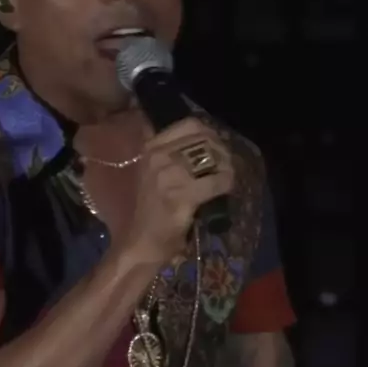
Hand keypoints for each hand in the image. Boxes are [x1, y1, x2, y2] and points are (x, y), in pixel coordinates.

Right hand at [126, 117, 233, 263]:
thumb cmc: (149, 209)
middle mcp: (158, 156)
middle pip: (204, 139)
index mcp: (151, 147)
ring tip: (227, 175)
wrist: (140, 242)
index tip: (216, 146)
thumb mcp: (153, 172)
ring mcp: (170, 175)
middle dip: (221, 149)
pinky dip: (226, 183)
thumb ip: (170, 154)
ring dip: (226, 165)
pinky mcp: (182, 195)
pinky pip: (216, 181)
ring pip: (212, 157)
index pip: (190, 124)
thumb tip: (205, 140)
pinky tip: (227, 189)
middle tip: (226, 163)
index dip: (210, 133)